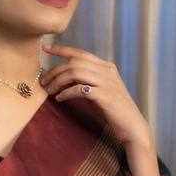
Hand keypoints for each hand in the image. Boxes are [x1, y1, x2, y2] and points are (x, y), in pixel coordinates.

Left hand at [40, 42, 154, 150]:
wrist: (132, 126)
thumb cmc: (114, 110)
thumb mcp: (100, 90)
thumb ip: (86, 81)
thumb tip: (63, 77)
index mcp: (106, 67)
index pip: (81, 53)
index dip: (62, 49)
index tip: (45, 48)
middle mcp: (107, 71)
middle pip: (74, 63)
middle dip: (55, 71)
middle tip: (43, 81)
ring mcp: (107, 83)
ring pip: (75, 73)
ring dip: (58, 81)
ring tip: (49, 91)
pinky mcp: (105, 96)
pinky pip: (80, 89)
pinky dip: (66, 92)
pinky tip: (59, 99)